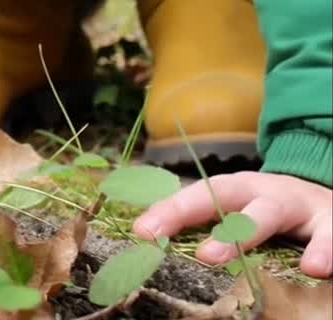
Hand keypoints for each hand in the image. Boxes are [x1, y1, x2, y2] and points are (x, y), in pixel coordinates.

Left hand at [133, 171, 332, 277]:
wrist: (324, 199)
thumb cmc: (268, 211)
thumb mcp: (237, 212)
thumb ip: (202, 226)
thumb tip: (149, 242)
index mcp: (233, 190)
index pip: (196, 198)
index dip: (170, 213)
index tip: (143, 231)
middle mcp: (261, 193)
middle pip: (230, 198)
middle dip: (213, 222)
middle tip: (203, 255)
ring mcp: (297, 205)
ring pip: (272, 213)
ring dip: (253, 232)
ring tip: (233, 256)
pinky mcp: (330, 222)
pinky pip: (329, 235)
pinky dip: (325, 250)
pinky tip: (316, 268)